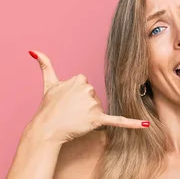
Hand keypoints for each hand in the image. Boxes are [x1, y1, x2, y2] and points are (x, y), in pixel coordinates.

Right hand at [28, 50, 148, 143]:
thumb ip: (45, 65)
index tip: (68, 101)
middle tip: (71, 112)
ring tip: (75, 119)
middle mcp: (88, 89)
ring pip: (99, 108)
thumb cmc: (48, 107)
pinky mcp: (97, 119)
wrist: (46, 128)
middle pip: (94, 97)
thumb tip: (33, 50)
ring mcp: (93, 104)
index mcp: (80, 78)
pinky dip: (133, 124)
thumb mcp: (48, 84)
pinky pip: (118, 121)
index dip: (78, 96)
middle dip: (84, 106)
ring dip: (89, 115)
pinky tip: (146, 126)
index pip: (87, 86)